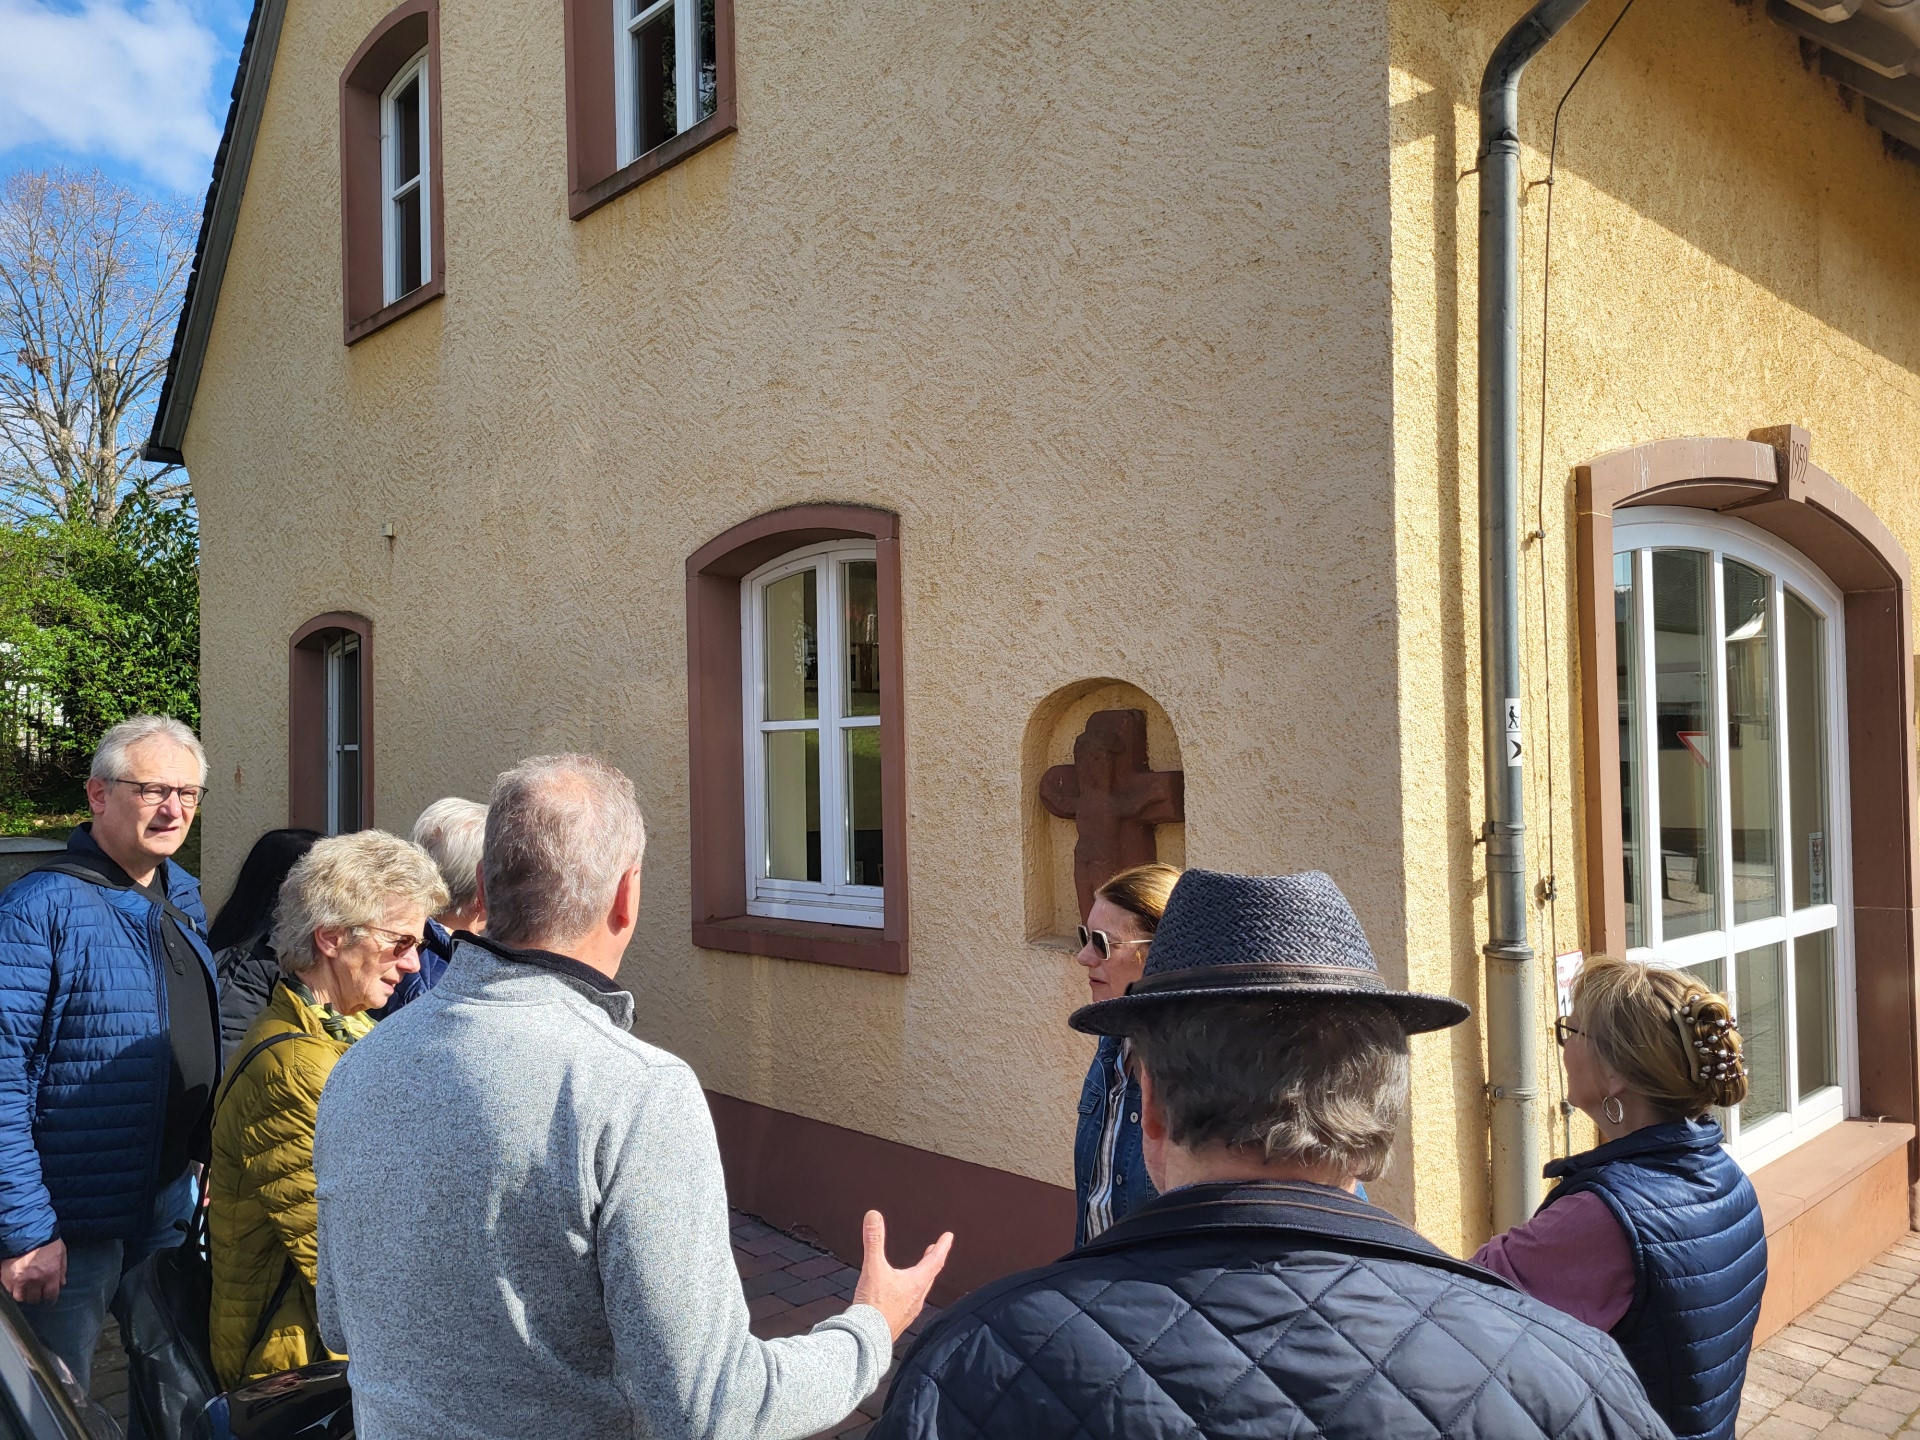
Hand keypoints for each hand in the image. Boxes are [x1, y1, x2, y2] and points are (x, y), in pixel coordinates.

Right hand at [1, 1239, 66, 1305]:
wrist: (26, 1230)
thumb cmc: (46, 1240)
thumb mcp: (61, 1252)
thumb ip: (62, 1269)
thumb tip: (62, 1283)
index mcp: (50, 1273)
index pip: (51, 1295)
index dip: (50, 1300)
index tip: (49, 1301)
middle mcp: (34, 1279)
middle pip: (35, 1298)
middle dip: (37, 1297)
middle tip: (37, 1294)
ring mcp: (19, 1279)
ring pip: (20, 1297)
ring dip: (24, 1295)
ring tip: (26, 1291)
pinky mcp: (6, 1277)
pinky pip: (9, 1291)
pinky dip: (13, 1290)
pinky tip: (17, 1285)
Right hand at [851, 1210, 952, 1340]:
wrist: (867, 1339)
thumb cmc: (873, 1305)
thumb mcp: (873, 1268)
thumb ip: (873, 1241)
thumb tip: (874, 1215)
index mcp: (916, 1283)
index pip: (935, 1261)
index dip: (942, 1246)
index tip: (949, 1236)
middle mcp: (917, 1298)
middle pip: (929, 1276)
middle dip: (932, 1261)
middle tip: (934, 1250)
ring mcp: (909, 1311)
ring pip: (920, 1290)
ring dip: (921, 1277)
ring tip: (917, 1271)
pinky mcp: (899, 1321)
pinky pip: (909, 1303)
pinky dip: (909, 1292)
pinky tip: (899, 1295)